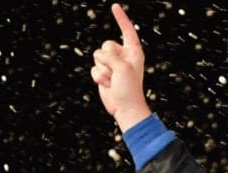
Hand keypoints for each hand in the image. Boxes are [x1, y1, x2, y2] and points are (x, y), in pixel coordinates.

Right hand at [91, 3, 151, 131]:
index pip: (127, 30)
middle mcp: (123, 56)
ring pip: (97, 56)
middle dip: (107, 59)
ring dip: (103, 70)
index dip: (121, 18)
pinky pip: (93, 68)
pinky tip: (107, 85)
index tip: (115, 6)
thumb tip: (99, 56)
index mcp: (134, 52)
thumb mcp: (122, 67)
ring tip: (113, 81)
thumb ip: (110, 55)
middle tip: (117, 73)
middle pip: (106, 44)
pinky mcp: (103, 73)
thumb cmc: (129, 88)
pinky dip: (98, 77)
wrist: (124, 108)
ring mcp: (112, 65)